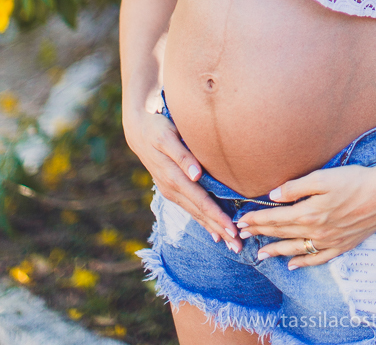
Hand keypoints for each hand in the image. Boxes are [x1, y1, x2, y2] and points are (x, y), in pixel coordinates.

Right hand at [123, 107, 240, 250]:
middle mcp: (172, 188)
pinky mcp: (171, 189)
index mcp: (173, 177)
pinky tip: (213, 232)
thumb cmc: (157, 128)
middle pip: (199, 212)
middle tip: (237, 246)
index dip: (216, 216)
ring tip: (230, 244)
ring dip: (212, 228)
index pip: (200, 201)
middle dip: (219, 229)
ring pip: (195, 213)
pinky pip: (190, 208)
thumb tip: (196, 174)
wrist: (137, 130)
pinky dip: (202, 220)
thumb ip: (183, 156)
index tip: (232, 229)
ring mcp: (170, 191)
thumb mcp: (168, 137)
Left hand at [235, 162, 375, 268]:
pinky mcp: (341, 245)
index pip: (276, 218)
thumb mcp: (323, 177)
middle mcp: (316, 231)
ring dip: (276, 250)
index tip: (242, 221)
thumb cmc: (355, 180)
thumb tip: (273, 195)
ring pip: (296, 249)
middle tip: (243, 234)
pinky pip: (317, 258)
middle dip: (261, 233)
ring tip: (260, 254)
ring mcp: (329, 241)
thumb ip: (296, 187)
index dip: (257, 219)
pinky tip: (293, 265)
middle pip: (282, 233)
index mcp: (309, 212)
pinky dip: (303, 262)